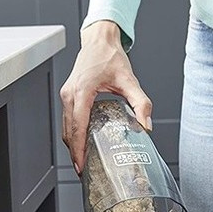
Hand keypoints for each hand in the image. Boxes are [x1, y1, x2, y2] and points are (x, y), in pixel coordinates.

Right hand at [60, 20, 152, 174]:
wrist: (99, 40)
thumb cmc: (110, 57)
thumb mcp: (129, 80)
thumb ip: (140, 103)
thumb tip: (146, 125)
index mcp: (82, 92)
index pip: (77, 127)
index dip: (78, 149)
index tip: (81, 165)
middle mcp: (70, 94)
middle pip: (68, 132)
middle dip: (74, 153)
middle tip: (85, 171)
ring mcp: (67, 95)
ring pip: (65, 127)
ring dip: (72, 145)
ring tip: (84, 162)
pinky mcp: (68, 95)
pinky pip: (68, 120)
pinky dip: (73, 134)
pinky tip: (83, 143)